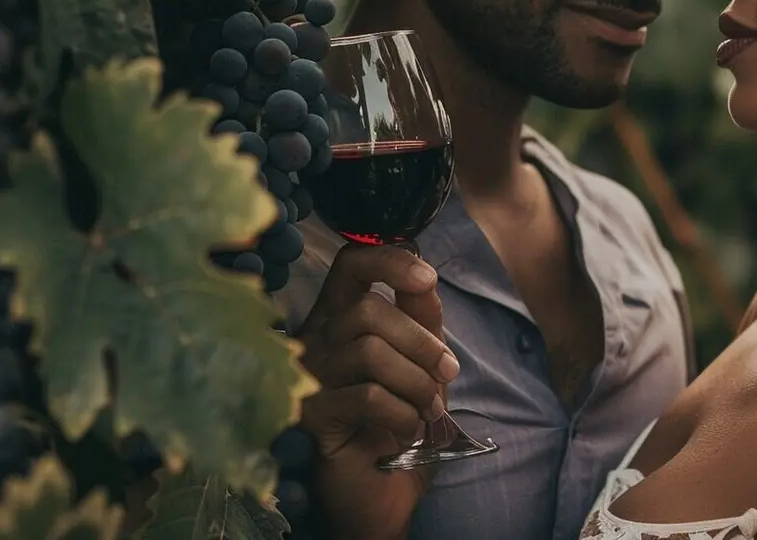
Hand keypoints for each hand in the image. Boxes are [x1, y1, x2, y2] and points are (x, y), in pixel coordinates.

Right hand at [295, 244, 459, 539]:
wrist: (383, 495)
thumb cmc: (398, 426)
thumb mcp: (421, 367)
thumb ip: (421, 322)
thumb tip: (426, 278)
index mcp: (340, 319)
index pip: (350, 263)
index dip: (388, 259)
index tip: (427, 278)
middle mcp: (317, 340)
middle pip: (368, 309)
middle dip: (422, 341)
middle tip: (448, 373)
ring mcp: (308, 378)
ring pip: (368, 349)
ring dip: (416, 381)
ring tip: (429, 410)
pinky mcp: (311, 416)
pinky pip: (365, 395)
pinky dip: (401, 412)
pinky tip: (405, 431)